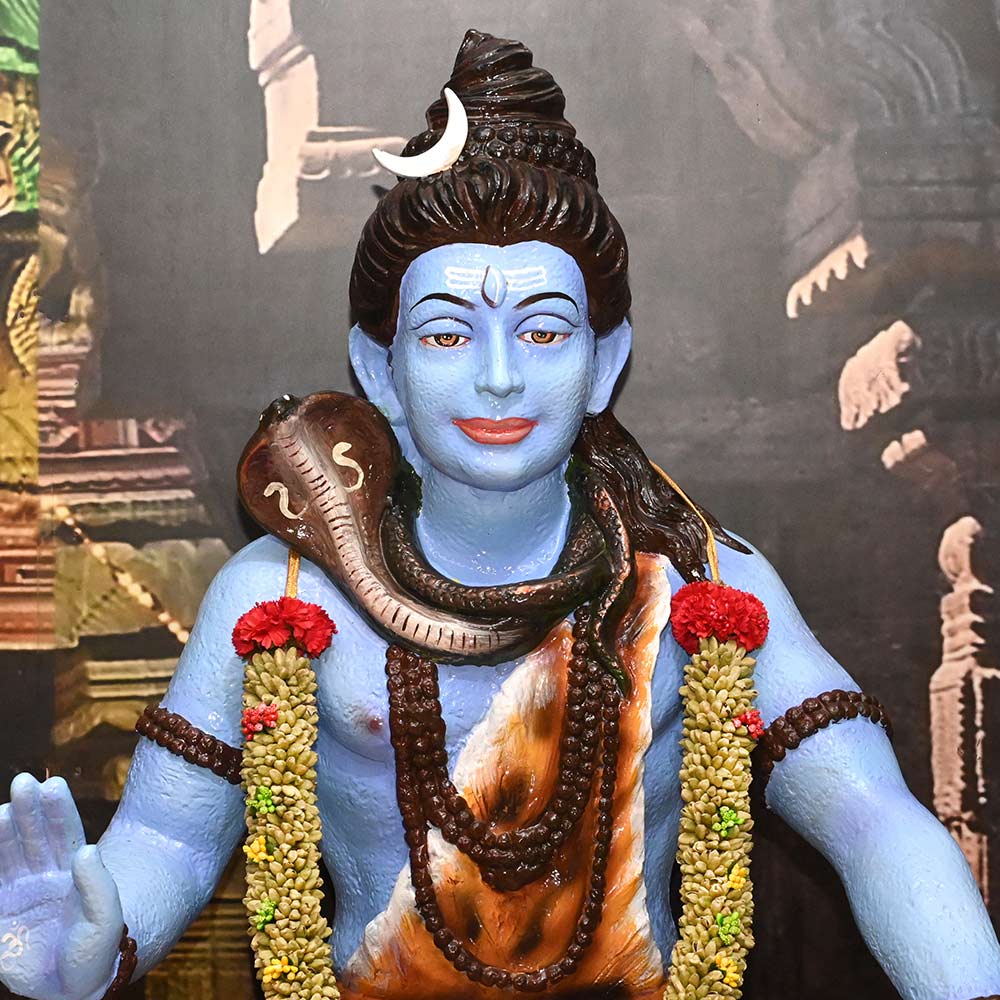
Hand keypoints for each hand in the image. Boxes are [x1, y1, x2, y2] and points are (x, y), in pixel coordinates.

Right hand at [0, 774, 123, 999]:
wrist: (72, 989)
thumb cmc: (96, 952)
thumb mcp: (106, 919)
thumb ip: (99, 885)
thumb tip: (86, 850)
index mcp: (73, 872)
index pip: (66, 834)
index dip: (59, 810)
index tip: (52, 786)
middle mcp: (45, 876)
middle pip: (36, 836)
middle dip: (29, 809)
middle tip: (24, 782)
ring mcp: (19, 892)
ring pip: (11, 852)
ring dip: (5, 829)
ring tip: (3, 808)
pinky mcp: (0, 912)